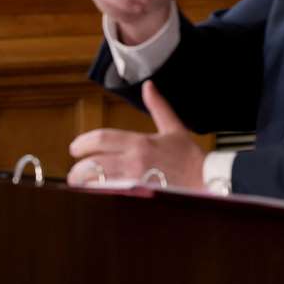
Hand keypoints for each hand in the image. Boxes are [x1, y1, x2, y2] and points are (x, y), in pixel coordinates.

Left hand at [66, 81, 202, 188]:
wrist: (209, 181)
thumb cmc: (190, 157)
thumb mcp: (174, 128)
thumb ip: (158, 107)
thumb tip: (149, 86)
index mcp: (140, 142)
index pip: (101, 138)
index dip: (83, 143)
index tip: (74, 149)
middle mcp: (135, 161)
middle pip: (94, 164)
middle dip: (78, 170)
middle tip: (74, 173)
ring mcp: (137, 181)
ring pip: (100, 182)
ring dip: (86, 184)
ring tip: (81, 186)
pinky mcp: (141, 197)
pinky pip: (113, 197)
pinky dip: (102, 196)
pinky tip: (97, 197)